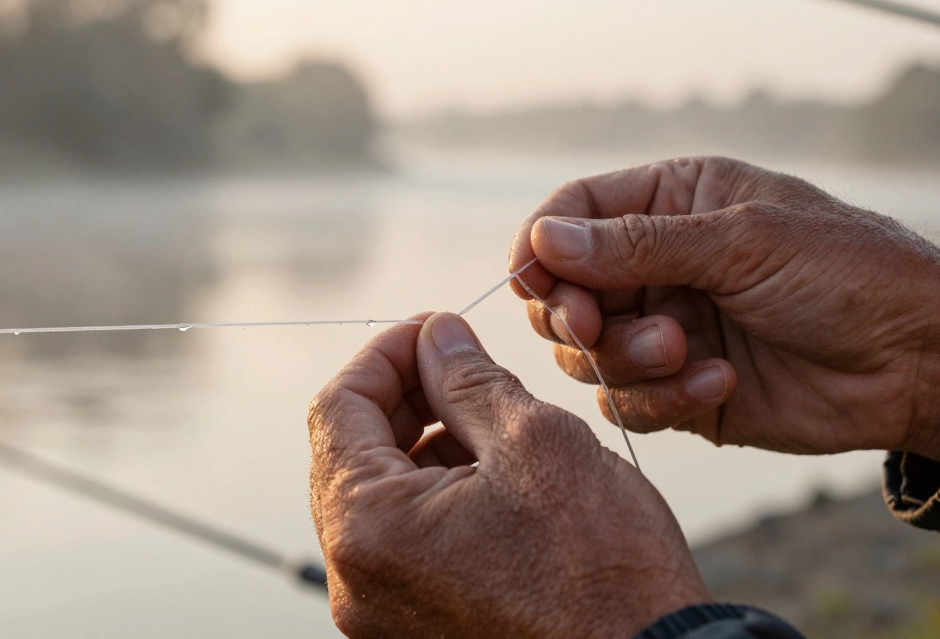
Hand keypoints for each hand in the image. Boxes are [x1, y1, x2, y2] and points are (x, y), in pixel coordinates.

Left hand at [308, 312, 709, 638]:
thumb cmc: (604, 573)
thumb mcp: (536, 442)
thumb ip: (468, 378)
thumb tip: (437, 338)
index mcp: (369, 527)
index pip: (336, 407)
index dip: (385, 353)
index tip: (433, 330)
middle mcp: (356, 580)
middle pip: (350, 453)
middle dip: (405, 397)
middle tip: (462, 363)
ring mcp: (382, 613)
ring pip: (380, 498)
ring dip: (424, 444)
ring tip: (491, 421)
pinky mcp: (415, 630)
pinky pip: (403, 543)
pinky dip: (435, 496)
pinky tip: (493, 476)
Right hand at [509, 157, 939, 463]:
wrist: (921, 361)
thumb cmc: (847, 274)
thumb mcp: (742, 241)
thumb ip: (638, 244)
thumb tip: (544, 239)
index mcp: (672, 202)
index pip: (572, 213)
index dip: (541, 246)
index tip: (535, 281)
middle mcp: (658, 263)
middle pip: (564, 289)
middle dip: (578, 314)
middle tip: (603, 327)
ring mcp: (666, 327)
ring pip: (588, 353)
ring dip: (627, 360)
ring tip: (688, 354)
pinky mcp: (680, 390)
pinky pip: (628, 403)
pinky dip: (662, 400)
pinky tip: (722, 384)